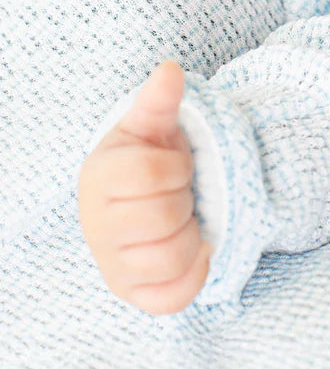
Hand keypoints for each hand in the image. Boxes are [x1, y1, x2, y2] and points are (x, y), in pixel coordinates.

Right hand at [78, 61, 210, 314]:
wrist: (142, 198)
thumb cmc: (149, 158)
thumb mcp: (154, 125)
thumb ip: (161, 101)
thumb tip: (170, 70)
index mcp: (100, 176)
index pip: (151, 173)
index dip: (177, 166)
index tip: (177, 165)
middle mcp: (97, 225)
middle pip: (163, 218)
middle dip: (185, 201)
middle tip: (181, 194)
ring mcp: (113, 264)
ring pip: (168, 260)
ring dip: (191, 236)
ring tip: (185, 221)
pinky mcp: (133, 292)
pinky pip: (171, 298)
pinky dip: (194, 273)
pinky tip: (194, 250)